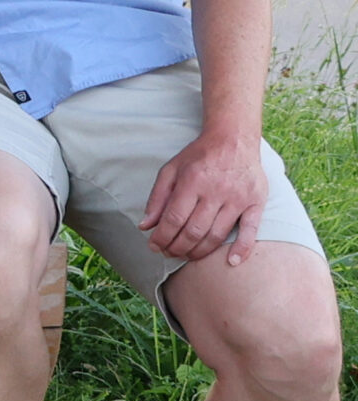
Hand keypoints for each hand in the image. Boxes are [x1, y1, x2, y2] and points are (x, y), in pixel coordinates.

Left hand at [140, 126, 266, 263]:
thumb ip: (157, 198)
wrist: (234, 139)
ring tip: (186, 255)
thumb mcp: (171, 170)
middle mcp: (216, 191)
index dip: (162, 237)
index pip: (174, 218)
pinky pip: (251, 230)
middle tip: (168, 253)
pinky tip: (231, 262)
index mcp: (192, 181)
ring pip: (217, 234)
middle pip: (194, 230)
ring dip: (199, 251)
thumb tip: (144, 226)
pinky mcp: (257, 202)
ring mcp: (238, 198)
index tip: (154, 246)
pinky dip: (242, 248)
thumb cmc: (198, 156)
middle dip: (177, 247)